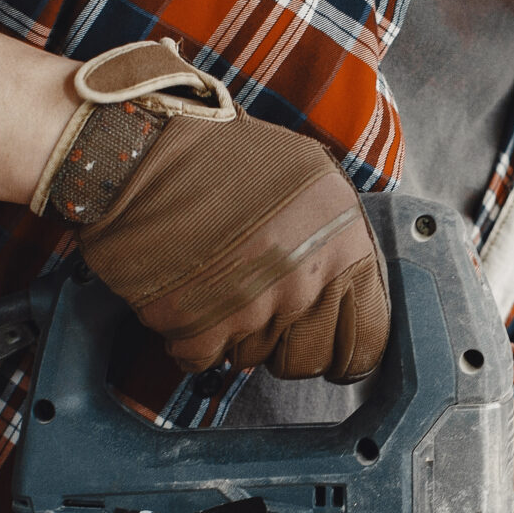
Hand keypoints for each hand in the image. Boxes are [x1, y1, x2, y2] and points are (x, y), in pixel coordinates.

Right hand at [40, 41, 387, 381]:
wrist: (144, 152)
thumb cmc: (226, 155)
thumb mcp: (313, 177)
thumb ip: (340, 236)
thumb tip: (351, 285)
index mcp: (343, 246)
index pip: (369, 340)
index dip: (347, 348)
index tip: (332, 345)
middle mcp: (303, 281)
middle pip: (307, 361)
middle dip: (286, 345)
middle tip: (262, 308)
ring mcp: (250, 309)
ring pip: (253, 360)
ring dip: (235, 333)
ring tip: (217, 282)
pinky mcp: (196, 327)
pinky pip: (203, 359)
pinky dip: (191, 337)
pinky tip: (187, 295)